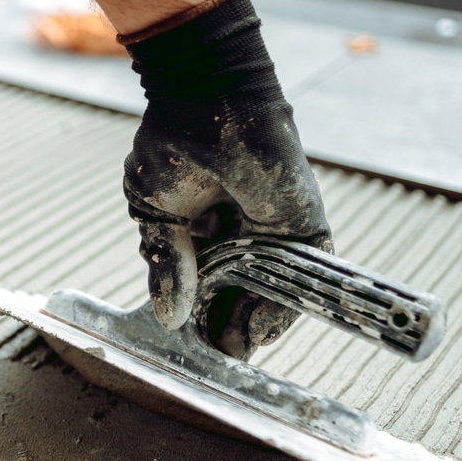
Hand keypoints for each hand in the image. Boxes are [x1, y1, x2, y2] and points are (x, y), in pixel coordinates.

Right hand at [122, 0, 331, 357]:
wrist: (209, 97)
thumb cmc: (176, 144)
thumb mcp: (157, 212)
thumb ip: (166, 263)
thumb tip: (168, 316)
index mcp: (209, 233)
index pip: (208, 290)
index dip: (199, 320)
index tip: (189, 351)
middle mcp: (244, 238)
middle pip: (240, 299)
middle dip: (226, 332)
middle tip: (212, 362)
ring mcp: (275, 235)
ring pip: (270, 296)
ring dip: (252, 329)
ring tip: (231, 356)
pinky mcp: (304, 227)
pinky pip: (300, 279)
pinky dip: (281, 310)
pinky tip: (257, 333)